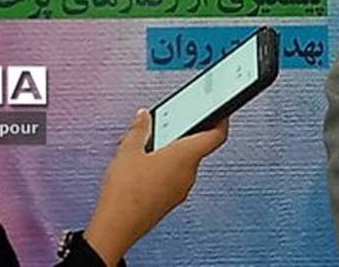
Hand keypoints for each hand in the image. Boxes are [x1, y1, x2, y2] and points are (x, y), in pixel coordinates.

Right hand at [83, 110, 227, 266]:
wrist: (117, 226)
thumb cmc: (126, 191)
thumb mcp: (128, 150)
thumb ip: (139, 130)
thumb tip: (144, 117)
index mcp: (186, 156)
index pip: (217, 135)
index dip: (221, 119)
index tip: (219, 110)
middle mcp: (189, 173)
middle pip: (197, 147)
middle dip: (182, 135)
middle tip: (166, 125)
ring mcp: (181, 190)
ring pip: (184, 164)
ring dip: (171, 152)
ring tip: (147, 147)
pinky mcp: (170, 201)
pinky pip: (174, 178)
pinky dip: (165, 168)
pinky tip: (145, 168)